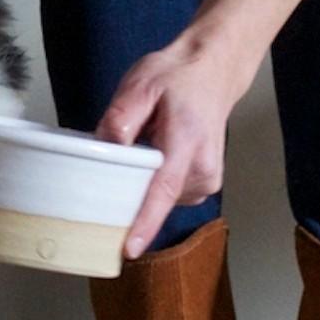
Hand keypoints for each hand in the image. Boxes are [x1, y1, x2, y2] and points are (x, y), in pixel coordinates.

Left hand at [96, 28, 260, 257]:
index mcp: (186, 140)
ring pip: (161, 198)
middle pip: (156, 199)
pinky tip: (159, 155)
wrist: (215, 70)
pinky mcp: (206, 184)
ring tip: (149, 142)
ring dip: (144, 182)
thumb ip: (121, 117)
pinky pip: (169, 195)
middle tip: (121, 155)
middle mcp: (203, 167)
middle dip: (129, 192)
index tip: (129, 249)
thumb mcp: (141, 83)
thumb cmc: (179, 76)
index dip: (144, 222)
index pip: (163, 190)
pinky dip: (156, 181)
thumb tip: (105, 150)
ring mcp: (208, 179)